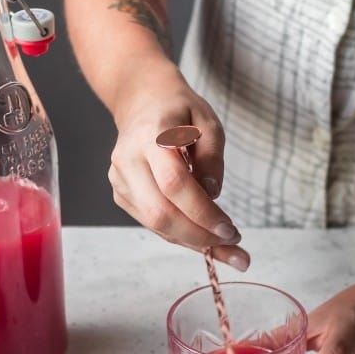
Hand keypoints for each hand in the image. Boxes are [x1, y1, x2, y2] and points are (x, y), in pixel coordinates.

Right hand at [107, 65, 246, 269]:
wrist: (143, 103)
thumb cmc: (180, 113)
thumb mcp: (209, 123)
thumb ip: (212, 158)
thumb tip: (212, 195)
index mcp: (151, 137)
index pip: (174, 184)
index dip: (202, 212)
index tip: (230, 230)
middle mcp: (128, 160)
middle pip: (160, 212)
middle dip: (199, 236)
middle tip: (234, 245)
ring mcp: (120, 179)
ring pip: (155, 224)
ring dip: (193, 242)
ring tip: (228, 250)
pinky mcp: (122, 193)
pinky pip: (152, 223)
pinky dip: (181, 235)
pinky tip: (206, 237)